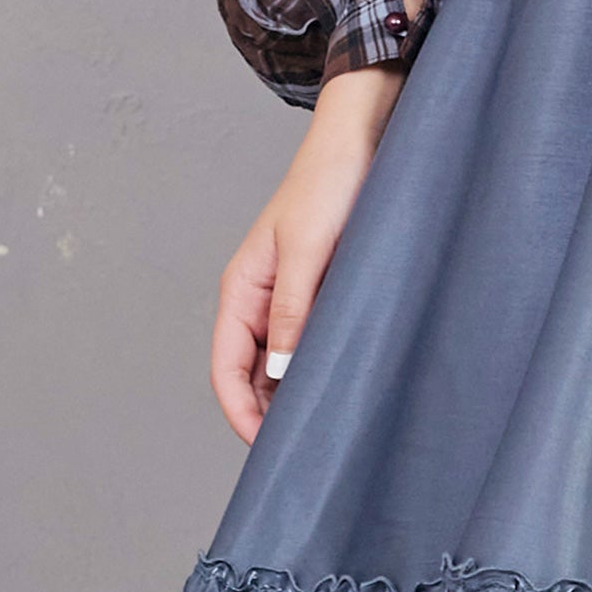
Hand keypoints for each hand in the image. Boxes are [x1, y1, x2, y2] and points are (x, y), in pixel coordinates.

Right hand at [210, 64, 401, 440]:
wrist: (366, 139)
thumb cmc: (331, 183)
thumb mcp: (308, 249)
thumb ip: (292, 311)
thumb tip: (278, 374)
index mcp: (241, 291)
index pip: (225, 370)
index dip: (242, 415)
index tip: (270, 450)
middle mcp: (261, 302)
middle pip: (253, 377)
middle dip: (272, 416)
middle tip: (309, 453)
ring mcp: (293, 302)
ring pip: (285, 366)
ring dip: (299, 397)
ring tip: (331, 430)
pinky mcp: (325, 297)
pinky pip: (314, 346)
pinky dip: (323, 371)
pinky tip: (348, 391)